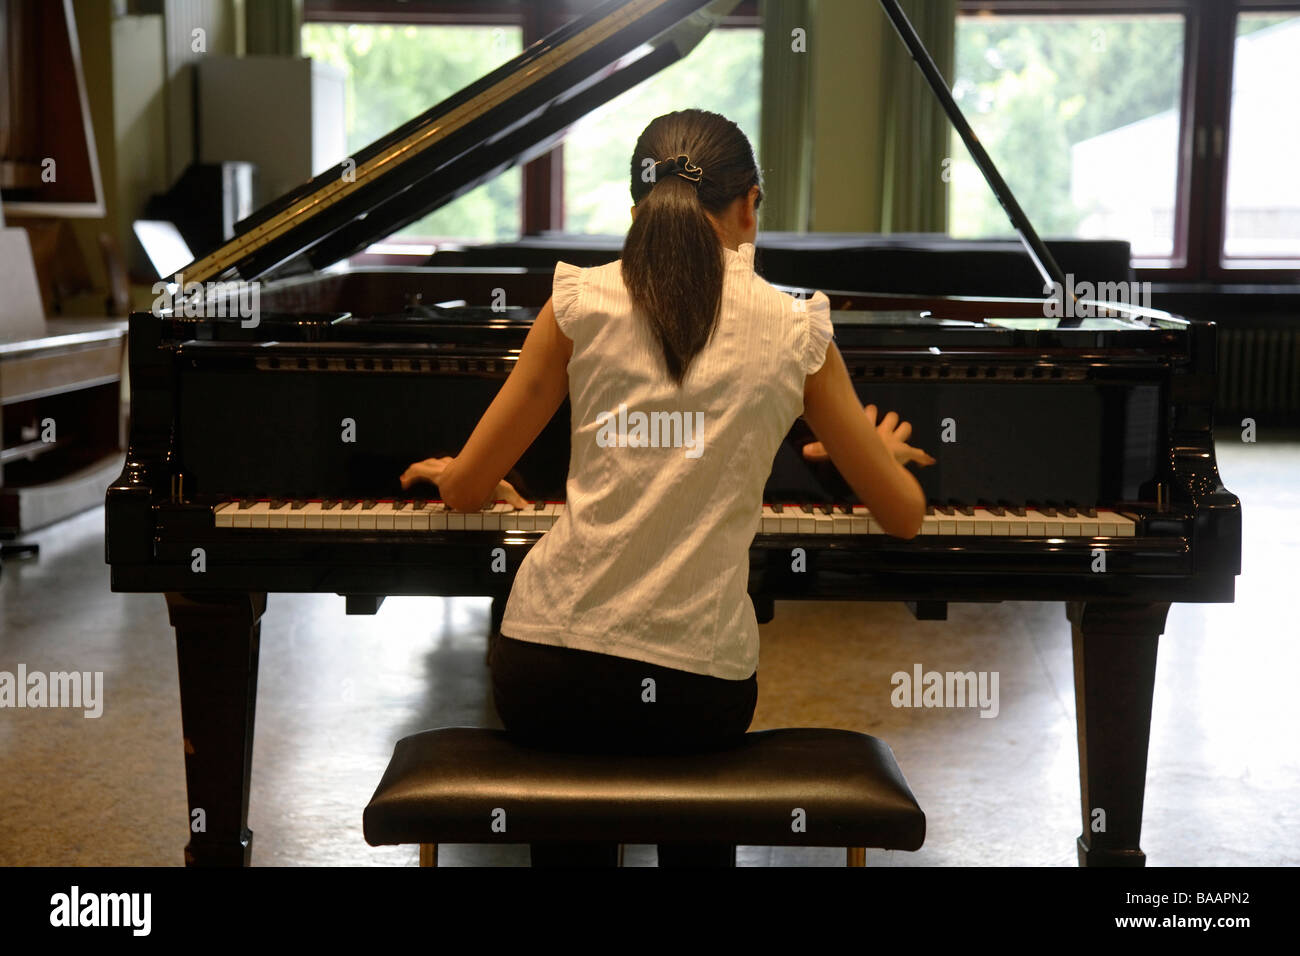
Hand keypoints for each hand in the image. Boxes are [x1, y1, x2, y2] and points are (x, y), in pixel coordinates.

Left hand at [399, 456, 530, 509]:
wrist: (471, 481)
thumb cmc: (486, 482)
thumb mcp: (501, 490)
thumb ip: (512, 499)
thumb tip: (526, 507)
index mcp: (464, 473)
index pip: (454, 471)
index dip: (450, 474)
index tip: (448, 482)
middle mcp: (451, 470)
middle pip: (437, 466)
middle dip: (430, 470)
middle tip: (418, 478)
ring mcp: (441, 471)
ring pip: (427, 467)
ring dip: (416, 472)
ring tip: (405, 480)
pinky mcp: (433, 473)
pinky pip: (420, 471)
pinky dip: (411, 476)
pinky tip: (403, 482)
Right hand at [802, 404, 935, 467]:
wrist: (884, 463)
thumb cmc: (863, 454)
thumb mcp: (839, 451)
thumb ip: (821, 450)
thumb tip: (804, 451)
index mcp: (871, 427)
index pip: (870, 412)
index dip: (868, 413)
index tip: (866, 413)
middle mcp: (885, 431)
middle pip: (891, 417)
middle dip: (889, 422)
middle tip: (884, 429)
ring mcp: (898, 440)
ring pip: (905, 428)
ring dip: (903, 432)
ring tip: (901, 440)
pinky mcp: (908, 451)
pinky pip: (919, 454)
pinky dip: (922, 457)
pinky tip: (927, 461)